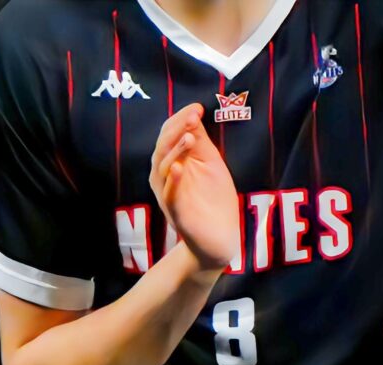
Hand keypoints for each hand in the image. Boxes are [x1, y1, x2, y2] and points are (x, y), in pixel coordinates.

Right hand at [149, 105, 240, 274]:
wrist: (220, 239)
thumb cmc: (214, 200)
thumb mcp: (211, 165)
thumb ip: (201, 142)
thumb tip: (195, 113)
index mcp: (173, 161)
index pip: (170, 134)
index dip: (181, 119)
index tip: (197, 107)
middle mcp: (165, 176)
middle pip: (163, 147)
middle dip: (177, 129)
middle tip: (193, 117)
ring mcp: (168, 194)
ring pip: (163, 168)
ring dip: (175, 150)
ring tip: (189, 137)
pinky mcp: (175, 213)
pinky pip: (169, 196)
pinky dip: (172, 182)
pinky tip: (178, 168)